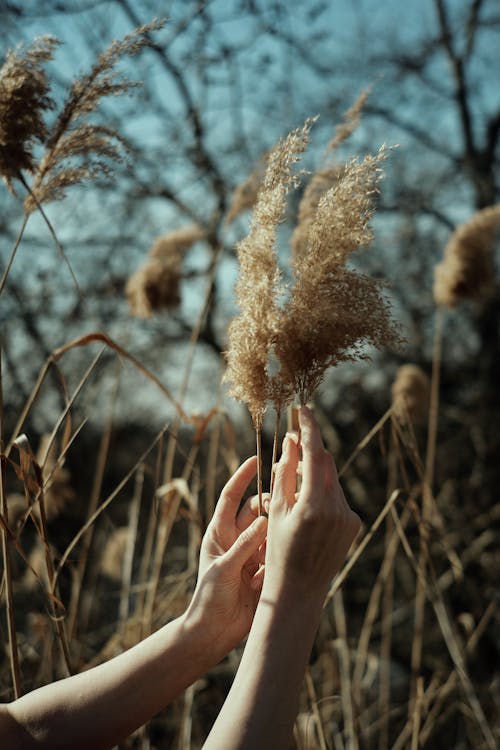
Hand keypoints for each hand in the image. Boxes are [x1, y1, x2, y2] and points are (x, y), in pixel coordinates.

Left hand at [185, 457, 267, 657]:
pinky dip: (281, 555)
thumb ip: (244, 545)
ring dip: (277, 532)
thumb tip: (266, 520)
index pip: (230, 497)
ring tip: (281, 539)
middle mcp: (237, 538)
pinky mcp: (265, 569)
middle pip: (257, 509)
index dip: (242, 476)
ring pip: (272, 530)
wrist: (214, 632)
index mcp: (219, 533)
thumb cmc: (209, 599)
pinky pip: (279, 553)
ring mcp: (252, 553)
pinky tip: (279, 567)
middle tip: (283, 505)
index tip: (256, 458)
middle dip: (270, 504)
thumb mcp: (223, 569)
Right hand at [263, 406, 360, 603]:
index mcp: (313, 504)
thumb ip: (285, 472)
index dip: (308, 427)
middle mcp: (337, 508)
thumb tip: (292, 440)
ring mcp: (348, 516)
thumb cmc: (277, 549)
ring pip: (331, 479)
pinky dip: (322, 491)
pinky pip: (337, 496)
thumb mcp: (275, 509)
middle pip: (325, 462)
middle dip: (309, 449)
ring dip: (314, 471)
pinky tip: (307, 505)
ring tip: (293, 477)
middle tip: (290, 442)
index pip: (314, 452)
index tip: (303, 409)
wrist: (298, 590)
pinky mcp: (353, 523)